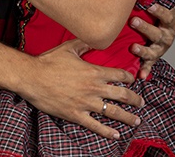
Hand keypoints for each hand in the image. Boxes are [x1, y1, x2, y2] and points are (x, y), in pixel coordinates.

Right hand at [21, 39, 142, 139]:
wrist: (32, 77)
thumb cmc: (49, 62)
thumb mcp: (68, 48)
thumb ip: (84, 44)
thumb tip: (94, 38)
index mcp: (94, 72)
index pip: (119, 74)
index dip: (129, 77)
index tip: (133, 80)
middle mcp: (94, 88)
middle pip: (122, 95)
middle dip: (135, 99)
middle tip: (142, 102)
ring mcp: (86, 103)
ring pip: (113, 112)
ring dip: (127, 117)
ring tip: (136, 121)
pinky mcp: (76, 115)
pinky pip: (95, 125)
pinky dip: (107, 131)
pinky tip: (116, 135)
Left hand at [131, 3, 174, 78]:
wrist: (161, 30)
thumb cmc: (154, 14)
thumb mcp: (156, 4)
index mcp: (170, 21)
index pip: (167, 15)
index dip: (160, 11)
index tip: (150, 5)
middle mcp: (167, 35)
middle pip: (158, 34)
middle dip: (145, 28)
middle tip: (133, 21)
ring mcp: (160, 49)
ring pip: (153, 51)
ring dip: (144, 50)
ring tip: (133, 47)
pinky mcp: (153, 59)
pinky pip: (149, 66)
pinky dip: (145, 71)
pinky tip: (141, 76)